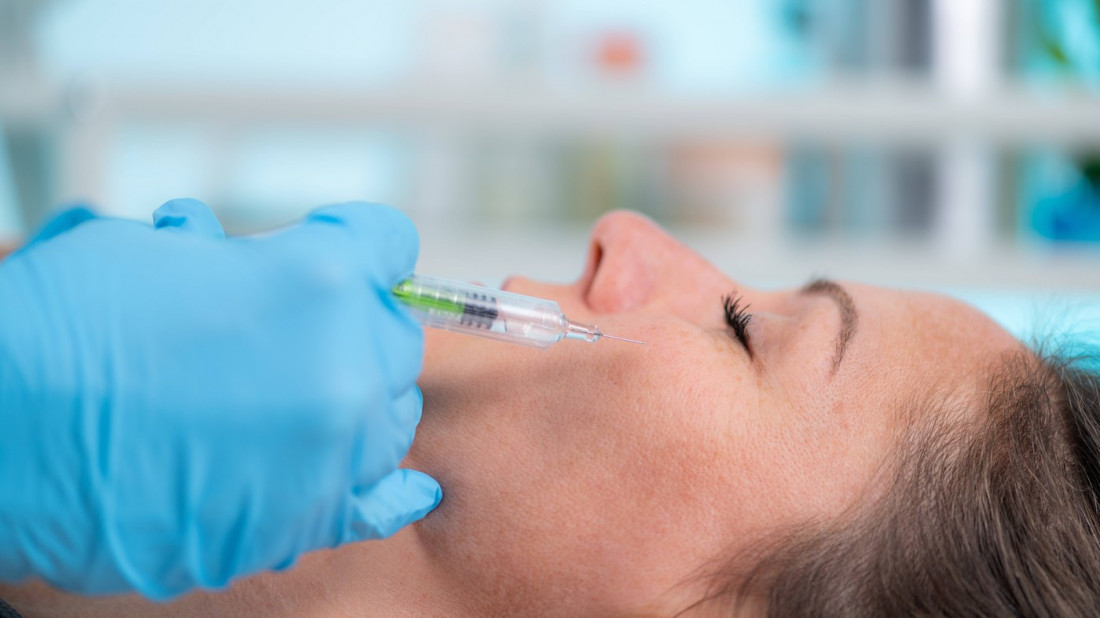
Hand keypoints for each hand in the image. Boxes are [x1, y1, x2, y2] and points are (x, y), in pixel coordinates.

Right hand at [0, 199, 440, 597]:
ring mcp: (327, 452)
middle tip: (300, 328)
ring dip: (359, 397)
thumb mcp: (153, 249)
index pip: (384, 244)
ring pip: (391, 414)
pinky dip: (391, 490)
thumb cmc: (56, 332)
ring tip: (303, 394)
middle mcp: (340, 367)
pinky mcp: (300, 521)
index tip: (344, 249)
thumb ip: (238, 259)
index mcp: (313, 281)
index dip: (358, 241)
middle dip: (352, 322)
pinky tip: (407, 484)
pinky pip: (380, 504)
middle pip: (393, 334)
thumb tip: (260, 266)